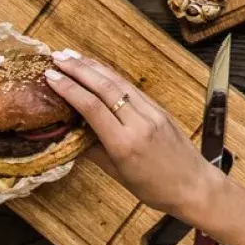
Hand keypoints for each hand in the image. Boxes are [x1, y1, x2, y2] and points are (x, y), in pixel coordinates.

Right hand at [42, 50, 222, 220]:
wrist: (194, 185)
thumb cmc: (154, 188)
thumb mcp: (117, 174)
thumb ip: (93, 151)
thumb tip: (70, 132)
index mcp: (124, 143)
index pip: (92, 107)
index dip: (69, 88)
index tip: (50, 76)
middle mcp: (139, 123)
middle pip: (106, 88)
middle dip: (79, 69)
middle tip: (57, 56)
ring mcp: (153, 113)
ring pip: (120, 83)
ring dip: (95, 67)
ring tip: (72, 56)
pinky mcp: (161, 110)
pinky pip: (133, 89)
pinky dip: (113, 76)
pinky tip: (99, 70)